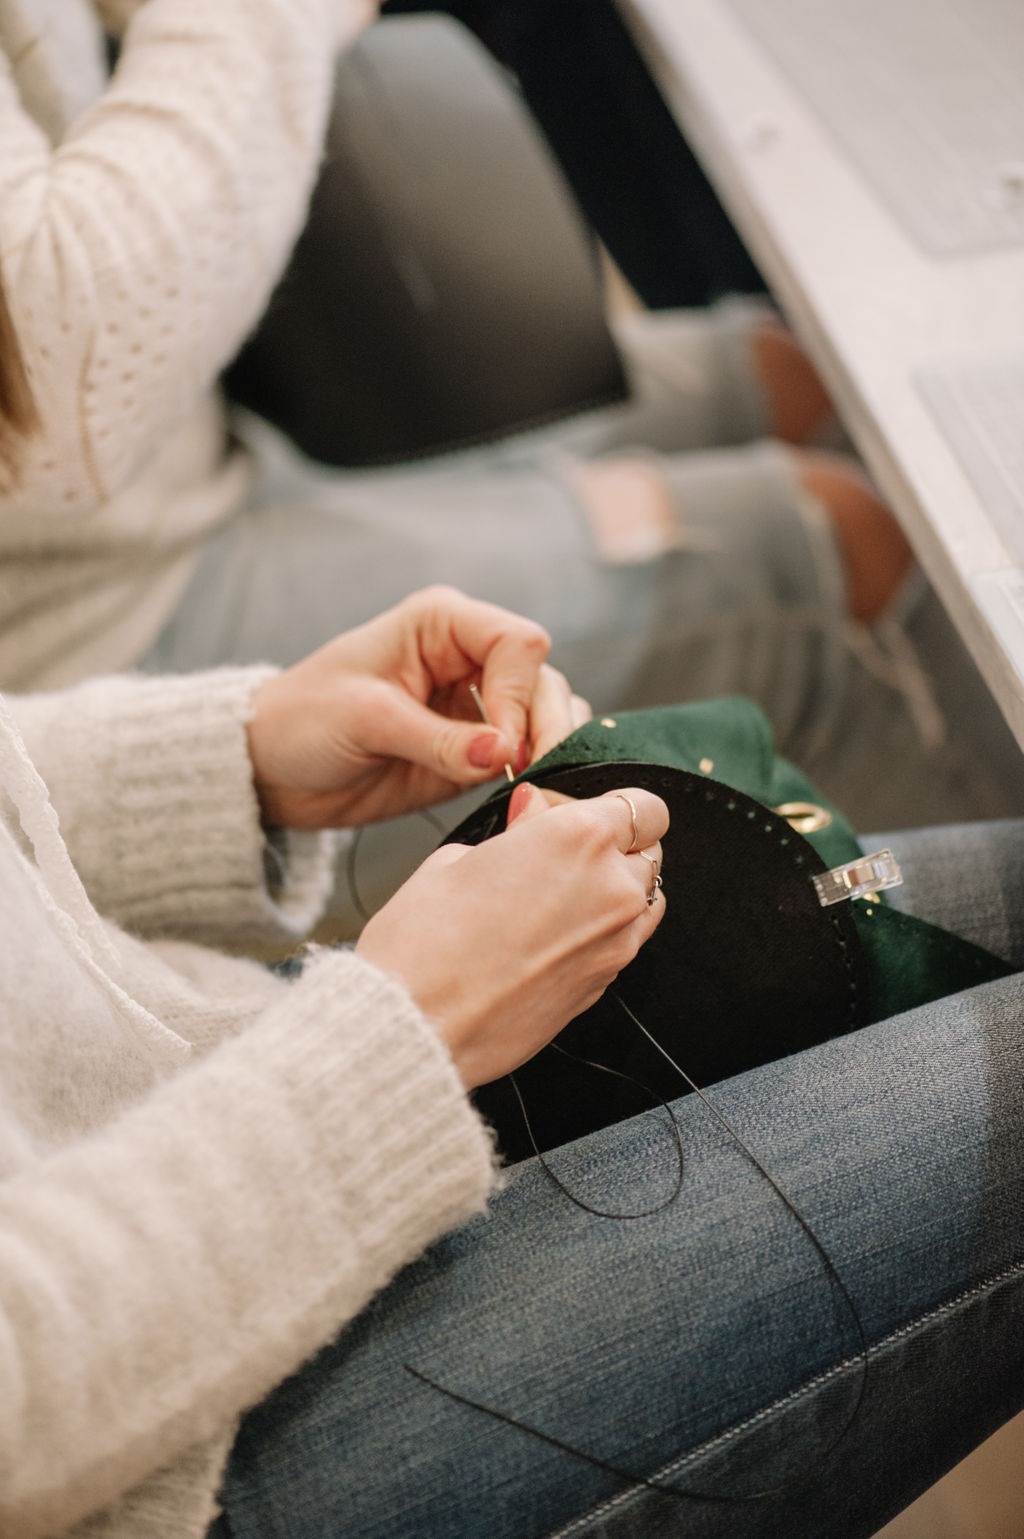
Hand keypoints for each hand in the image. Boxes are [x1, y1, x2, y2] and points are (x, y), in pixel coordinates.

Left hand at [247, 586, 589, 828]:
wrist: (273, 769)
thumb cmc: (303, 720)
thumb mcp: (366, 721)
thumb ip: (438, 739)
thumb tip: (506, 753)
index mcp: (443, 624)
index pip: (518, 643)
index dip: (519, 694)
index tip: (501, 746)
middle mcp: (470, 657)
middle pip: (544, 682)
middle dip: (546, 729)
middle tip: (532, 776)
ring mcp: (477, 706)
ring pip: (546, 719)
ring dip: (548, 754)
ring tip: (530, 792)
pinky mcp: (475, 753)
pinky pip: (527, 758)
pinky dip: (536, 777)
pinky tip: (524, 800)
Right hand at [357, 783, 667, 1088]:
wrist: (416, 1025)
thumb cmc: (424, 941)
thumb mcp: (459, 858)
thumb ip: (516, 830)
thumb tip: (534, 811)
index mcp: (579, 837)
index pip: (642, 805)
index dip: (611, 806)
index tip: (579, 814)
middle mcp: (612, 886)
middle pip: (650, 850)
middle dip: (615, 846)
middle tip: (563, 855)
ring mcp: (616, 942)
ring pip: (647, 899)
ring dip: (618, 889)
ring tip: (563, 897)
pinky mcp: (605, 985)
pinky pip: (624, 943)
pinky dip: (604, 932)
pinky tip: (554, 936)